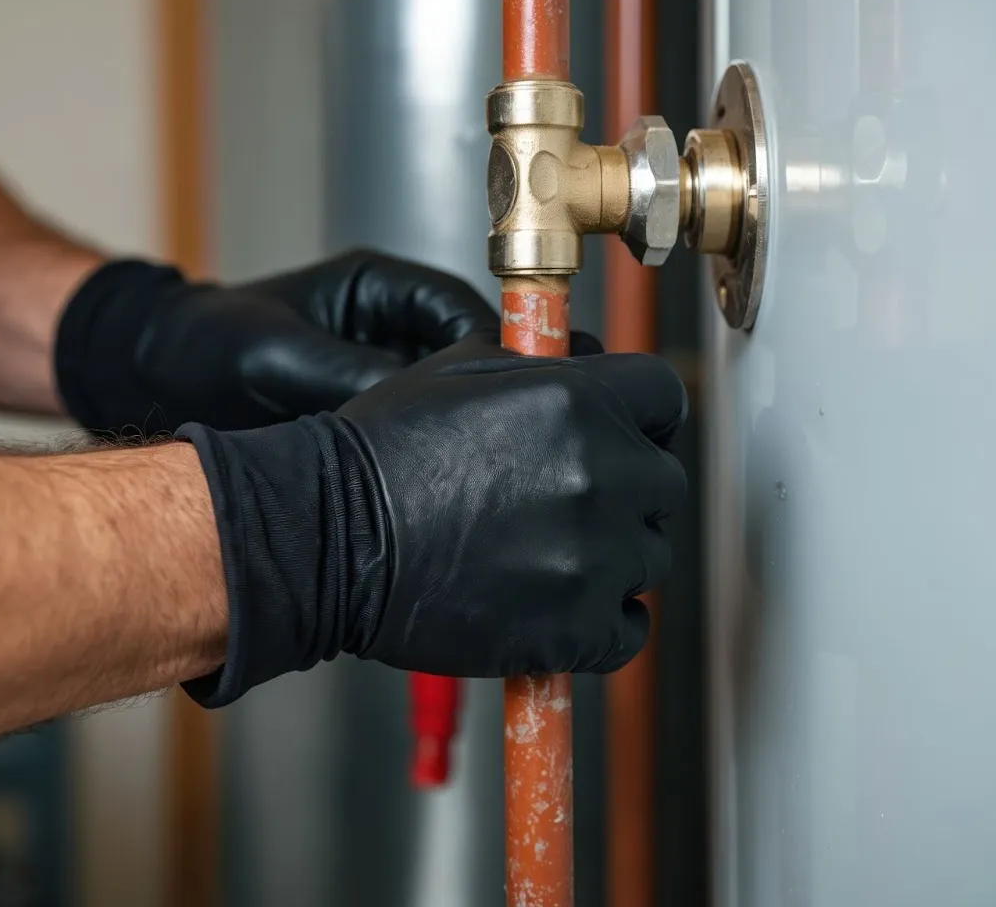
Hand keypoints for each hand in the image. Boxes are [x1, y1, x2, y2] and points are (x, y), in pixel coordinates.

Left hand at [54, 250, 497, 433]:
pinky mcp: (363, 416)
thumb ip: (346, 371)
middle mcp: (387, 327)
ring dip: (445, 431)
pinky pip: (405, 434)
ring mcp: (378, 373)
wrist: (151, 379)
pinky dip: (417, 457)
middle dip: (476, 396)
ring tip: (458, 468)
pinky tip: (421, 485)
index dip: (490, 347)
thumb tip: (413, 404)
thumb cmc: (203, 343)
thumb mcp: (275, 355)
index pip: (460, 309)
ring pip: (439, 402)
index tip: (503, 390)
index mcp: (376, 287)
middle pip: (462, 358)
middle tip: (491, 438)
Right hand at [178, 329, 686, 705]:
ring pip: (648, 556)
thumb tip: (579, 365)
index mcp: (576, 402)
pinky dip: (605, 624)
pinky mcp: (573, 627)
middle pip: (664, 482)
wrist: (330, 536)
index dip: (643, 415)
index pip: (665, 397)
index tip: (626, 433)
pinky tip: (563, 605)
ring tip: (548, 554)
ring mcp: (592, 556)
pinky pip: (629, 630)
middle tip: (571, 500)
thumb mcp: (453, 370)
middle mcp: (599, 474)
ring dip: (612, 555)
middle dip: (627, 487)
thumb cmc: (379, 453)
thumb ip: (533, 366)